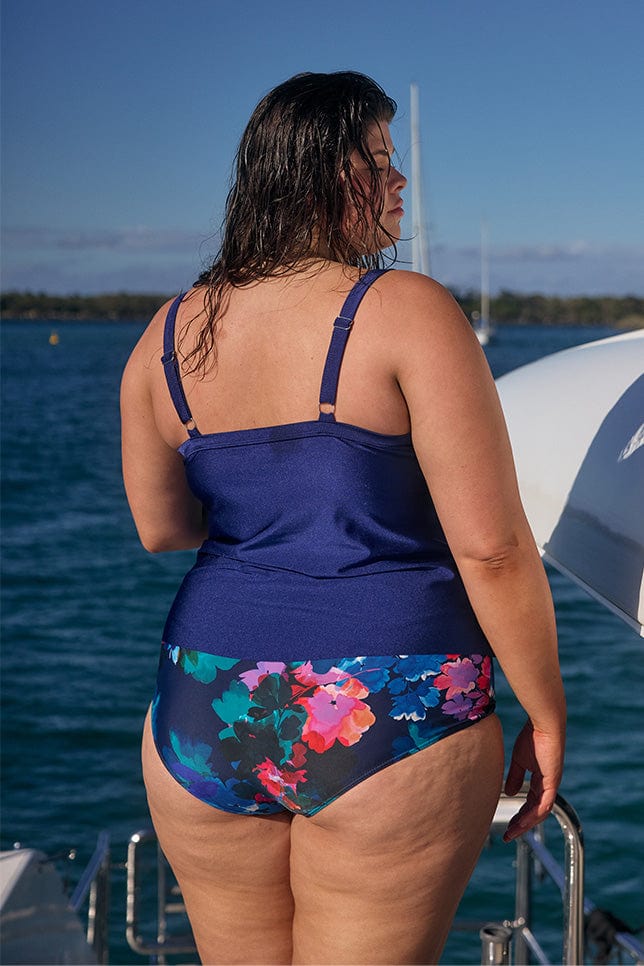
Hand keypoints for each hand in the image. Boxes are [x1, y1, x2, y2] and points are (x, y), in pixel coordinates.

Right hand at [503, 719, 564, 842]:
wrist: (544, 724)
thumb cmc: (533, 737)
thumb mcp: (519, 760)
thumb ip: (515, 776)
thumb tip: (509, 792)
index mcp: (540, 780)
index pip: (530, 803)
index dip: (519, 815)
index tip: (508, 825)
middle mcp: (547, 786)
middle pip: (534, 811)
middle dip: (521, 824)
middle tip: (508, 835)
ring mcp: (551, 785)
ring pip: (540, 812)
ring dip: (526, 823)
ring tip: (513, 832)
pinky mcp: (552, 782)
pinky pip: (544, 804)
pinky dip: (533, 814)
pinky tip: (523, 821)